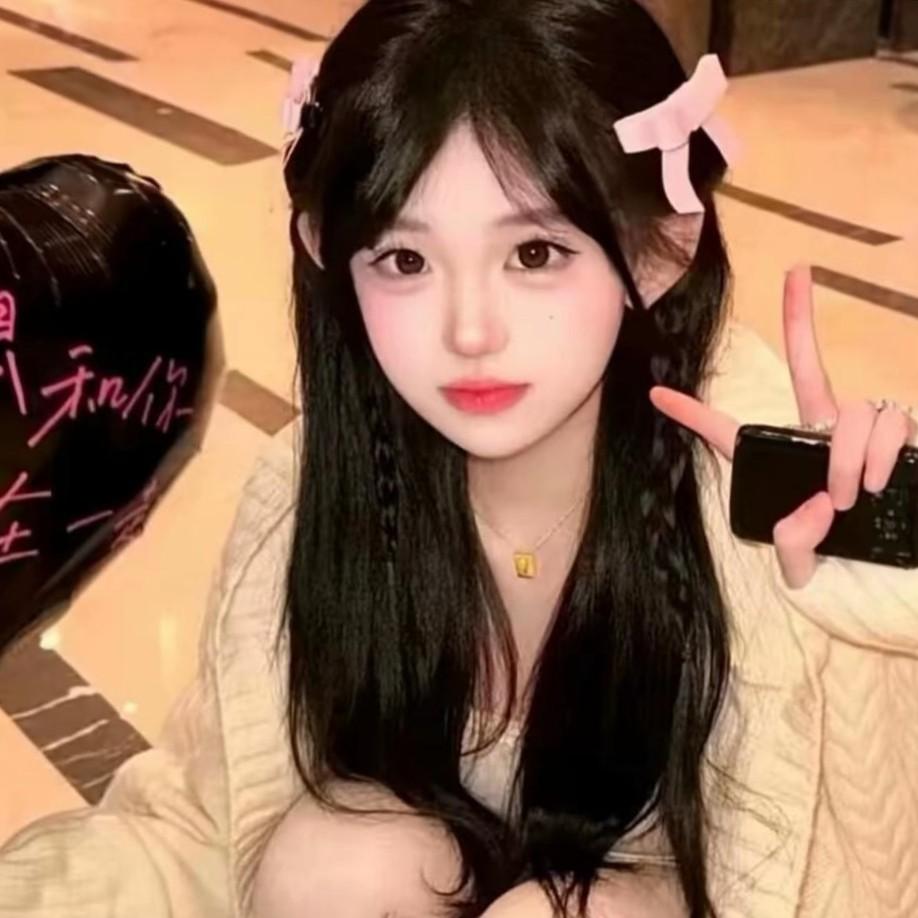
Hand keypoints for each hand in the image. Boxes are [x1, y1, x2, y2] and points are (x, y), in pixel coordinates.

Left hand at [649, 265, 916, 588]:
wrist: (897, 586)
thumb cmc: (847, 579)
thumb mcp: (803, 569)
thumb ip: (793, 545)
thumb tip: (812, 505)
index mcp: (778, 465)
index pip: (730, 433)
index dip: (694, 415)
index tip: (657, 394)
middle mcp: (819, 438)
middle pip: (804, 365)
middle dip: (800, 317)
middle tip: (797, 269)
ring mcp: (862, 435)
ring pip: (852, 408)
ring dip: (848, 454)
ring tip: (851, 494)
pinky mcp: (903, 439)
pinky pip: (891, 422)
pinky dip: (882, 454)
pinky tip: (881, 483)